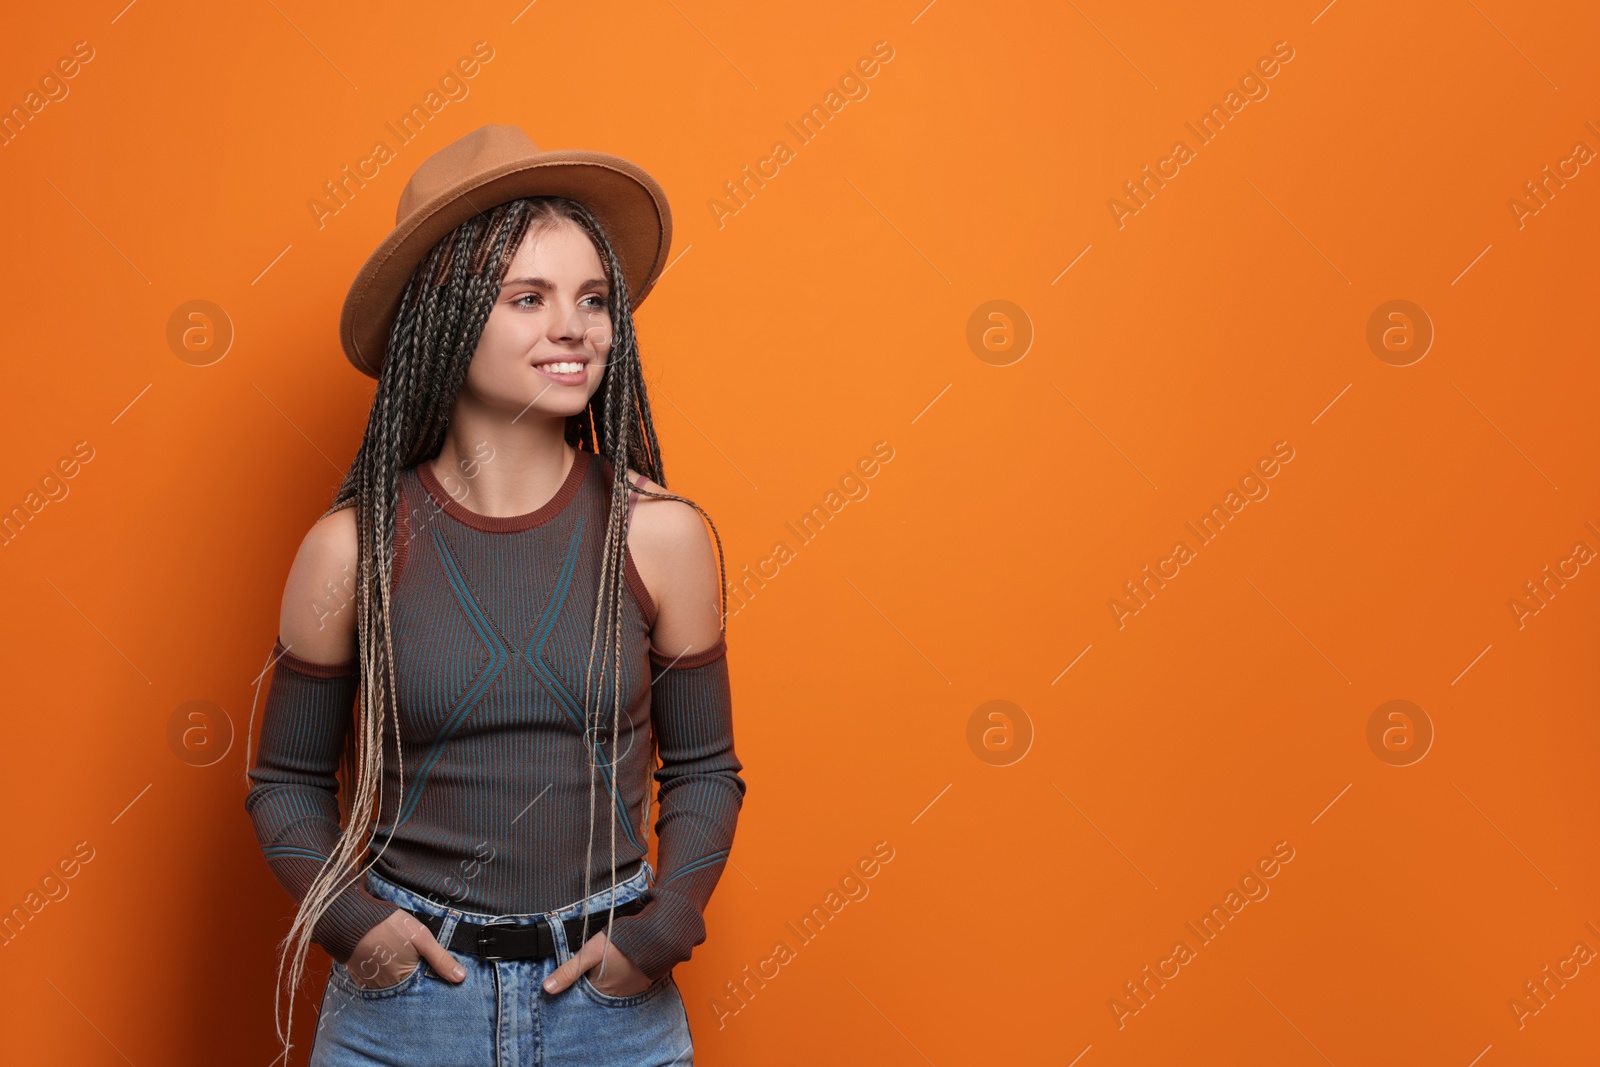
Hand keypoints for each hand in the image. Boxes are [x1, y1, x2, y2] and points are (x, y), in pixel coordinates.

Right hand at [346, 909, 465, 988]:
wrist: (352, 919)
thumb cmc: (389, 926)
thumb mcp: (421, 938)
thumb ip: (440, 959)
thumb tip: (460, 978)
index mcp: (404, 978)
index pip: (422, 984)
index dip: (428, 974)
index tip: (427, 963)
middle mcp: (387, 986)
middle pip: (405, 984)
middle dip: (410, 973)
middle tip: (407, 953)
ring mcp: (370, 982)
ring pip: (390, 983)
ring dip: (395, 973)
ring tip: (394, 954)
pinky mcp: (358, 976)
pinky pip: (373, 980)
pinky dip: (379, 972)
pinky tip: (382, 958)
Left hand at [542, 929, 651, 997]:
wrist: (656, 935)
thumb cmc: (622, 942)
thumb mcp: (590, 952)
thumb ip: (569, 970)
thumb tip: (547, 988)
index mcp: (600, 989)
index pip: (583, 992)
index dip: (580, 980)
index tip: (581, 970)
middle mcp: (616, 994)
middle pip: (599, 991)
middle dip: (595, 979)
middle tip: (597, 963)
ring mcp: (631, 990)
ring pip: (614, 987)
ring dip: (611, 978)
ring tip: (610, 961)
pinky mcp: (644, 983)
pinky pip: (629, 984)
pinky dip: (625, 976)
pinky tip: (624, 963)